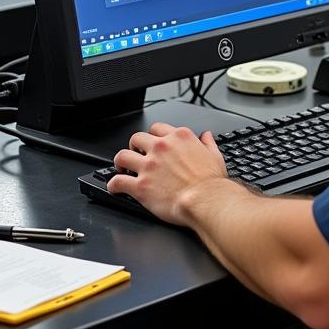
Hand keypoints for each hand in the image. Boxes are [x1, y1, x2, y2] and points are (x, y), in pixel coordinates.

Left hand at [107, 122, 227, 225]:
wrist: (206, 200)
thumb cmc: (211, 182)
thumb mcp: (214, 156)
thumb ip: (207, 143)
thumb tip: (206, 136)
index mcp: (179, 138)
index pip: (157, 128)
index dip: (152, 136)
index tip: (152, 143)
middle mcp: (161, 148)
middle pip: (136, 138)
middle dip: (134, 146)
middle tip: (136, 155)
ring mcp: (149, 166)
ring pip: (122, 156)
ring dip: (120, 163)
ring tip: (122, 169)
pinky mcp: (140, 185)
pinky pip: (117, 181)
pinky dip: (113, 185)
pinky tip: (115, 188)